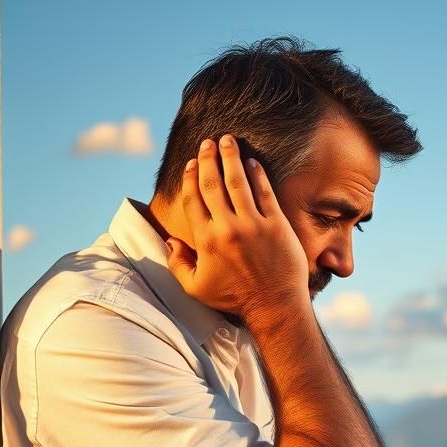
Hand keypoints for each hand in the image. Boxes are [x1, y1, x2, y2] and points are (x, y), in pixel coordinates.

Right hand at [165, 135, 309, 322]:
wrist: (274, 306)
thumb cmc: (235, 300)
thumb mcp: (196, 288)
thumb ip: (178, 265)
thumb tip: (169, 243)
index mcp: (205, 240)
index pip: (193, 199)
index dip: (190, 177)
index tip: (191, 163)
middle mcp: (227, 228)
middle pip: (212, 184)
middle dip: (208, 158)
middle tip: (207, 142)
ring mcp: (254, 226)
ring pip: (238, 182)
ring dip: (231, 157)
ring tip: (228, 141)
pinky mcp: (277, 226)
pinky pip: (265, 193)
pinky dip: (257, 175)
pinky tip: (252, 162)